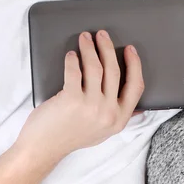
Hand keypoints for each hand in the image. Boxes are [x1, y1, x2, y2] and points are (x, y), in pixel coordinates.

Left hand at [16, 30, 143, 161]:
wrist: (45, 148)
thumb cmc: (71, 137)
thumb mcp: (103, 132)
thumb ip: (118, 117)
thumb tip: (138, 108)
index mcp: (119, 120)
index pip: (136, 87)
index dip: (134, 65)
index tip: (129, 50)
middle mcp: (108, 113)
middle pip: (114, 71)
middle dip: (108, 48)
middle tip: (102, 35)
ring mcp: (91, 106)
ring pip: (96, 67)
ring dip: (90, 48)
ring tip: (84, 38)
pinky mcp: (72, 100)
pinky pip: (75, 71)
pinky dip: (73, 60)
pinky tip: (71, 55)